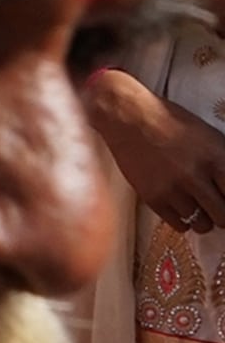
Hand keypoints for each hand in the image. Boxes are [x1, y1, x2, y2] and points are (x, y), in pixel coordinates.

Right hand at [89, 71, 224, 233]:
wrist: (129, 118)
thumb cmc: (171, 122)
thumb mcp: (210, 138)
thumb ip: (224, 164)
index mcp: (216, 158)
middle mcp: (196, 177)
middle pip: (223, 216)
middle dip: (223, 214)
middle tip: (217, 206)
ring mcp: (173, 190)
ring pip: (202, 225)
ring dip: (203, 218)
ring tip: (197, 206)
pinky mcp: (153, 198)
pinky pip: (179, 225)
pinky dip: (185, 220)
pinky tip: (182, 207)